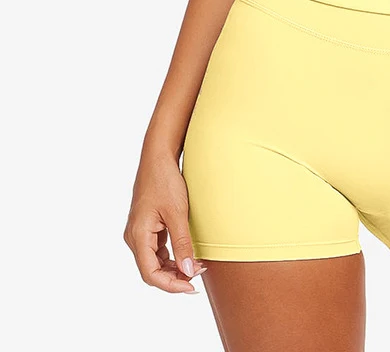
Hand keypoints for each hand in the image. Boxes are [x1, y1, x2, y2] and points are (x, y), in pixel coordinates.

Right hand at [123, 152, 206, 292]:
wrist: (158, 158)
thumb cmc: (166, 181)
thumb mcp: (177, 213)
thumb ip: (183, 244)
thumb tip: (188, 272)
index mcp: (137, 235)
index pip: (150, 273)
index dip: (171, 285)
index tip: (191, 287)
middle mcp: (134, 237)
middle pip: (151, 270)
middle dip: (174, 277)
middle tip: (199, 275)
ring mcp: (139, 232)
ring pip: (154, 261)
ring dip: (174, 267)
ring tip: (197, 266)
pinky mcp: (146, 226)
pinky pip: (156, 249)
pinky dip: (171, 256)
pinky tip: (188, 255)